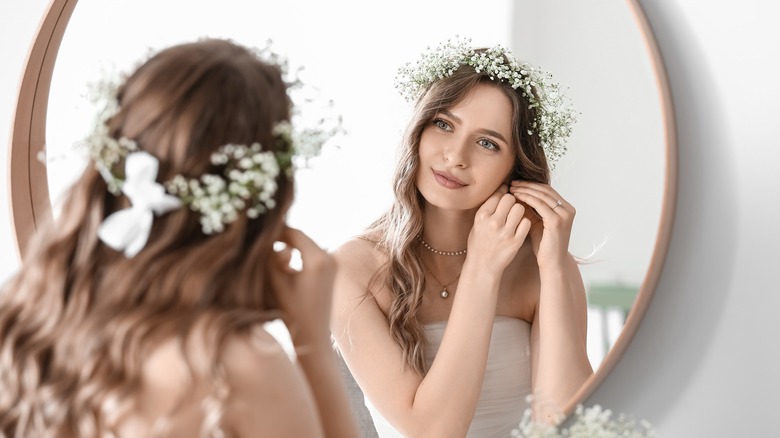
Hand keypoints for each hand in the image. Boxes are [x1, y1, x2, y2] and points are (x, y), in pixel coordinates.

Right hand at [268, 226, 336, 345]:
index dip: (273, 231)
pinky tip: (281, 267)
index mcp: (319, 260)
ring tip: (269, 261)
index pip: (293, 233)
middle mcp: (330, 258)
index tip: (255, 232)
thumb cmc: (291, 313)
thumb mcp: (276, 282)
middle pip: (299, 238)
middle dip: (279, 240)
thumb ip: (270, 258)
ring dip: (286, 249)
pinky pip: (308, 255)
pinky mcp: (329, 271)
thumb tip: (265, 238)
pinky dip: (294, 257)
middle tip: (258, 245)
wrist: (312, 338)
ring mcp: (332, 264)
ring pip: (303, 246)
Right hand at [467, 185, 531, 272]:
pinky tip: (519, 227)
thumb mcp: (477, 223)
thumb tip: (502, 190)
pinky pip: (526, 223)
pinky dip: (524, 223)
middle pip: (510, 198)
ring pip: (520, 209)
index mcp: (481, 216)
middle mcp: (493, 223)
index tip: (504, 195)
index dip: (503, 193)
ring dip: (519, 211)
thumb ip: (488, 208)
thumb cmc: (479, 243)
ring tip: (515, 217)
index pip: (497, 194)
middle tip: (510, 207)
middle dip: (512, 201)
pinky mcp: (516, 241)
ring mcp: (505, 233)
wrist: (482, 266)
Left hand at [509, 181, 574, 268]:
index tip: (516, 183)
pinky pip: (539, 204)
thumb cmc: (543, 245)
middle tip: (512, 182)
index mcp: (566, 208)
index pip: (547, 191)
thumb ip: (532, 209)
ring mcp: (564, 214)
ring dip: (525, 190)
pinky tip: (516, 196)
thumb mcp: (538, 222)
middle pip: (545, 190)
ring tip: (511, 188)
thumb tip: (518, 193)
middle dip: (527, 185)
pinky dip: (526, 198)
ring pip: (542, 195)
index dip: (531, 185)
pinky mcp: (557, 221)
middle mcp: (568, 209)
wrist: (552, 263)